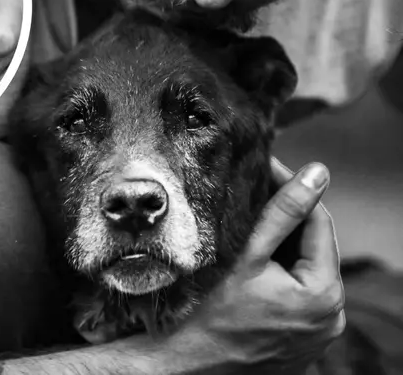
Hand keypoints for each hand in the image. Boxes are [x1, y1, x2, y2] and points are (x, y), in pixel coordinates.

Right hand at [173, 158, 343, 374]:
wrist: (189, 368)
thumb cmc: (210, 316)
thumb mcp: (248, 256)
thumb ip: (284, 212)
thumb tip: (316, 174)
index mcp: (326, 294)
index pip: (320, 223)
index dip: (295, 189)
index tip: (268, 167)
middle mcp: (333, 317)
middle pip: (314, 249)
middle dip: (288, 219)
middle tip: (253, 191)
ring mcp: (319, 333)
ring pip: (306, 271)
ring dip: (283, 246)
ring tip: (249, 223)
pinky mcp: (303, 341)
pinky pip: (299, 295)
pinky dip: (281, 274)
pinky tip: (253, 262)